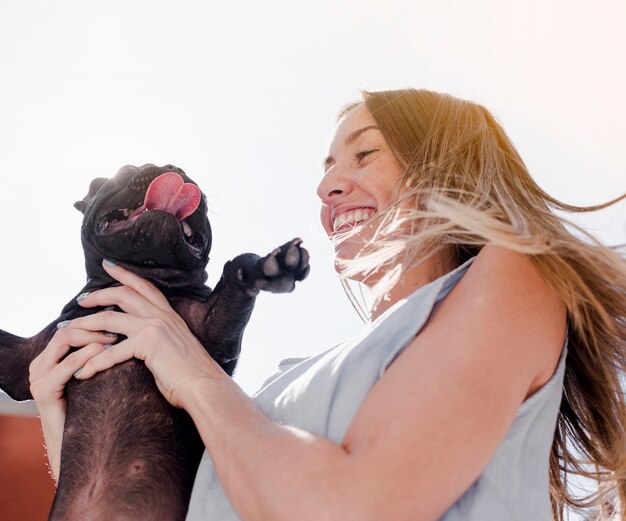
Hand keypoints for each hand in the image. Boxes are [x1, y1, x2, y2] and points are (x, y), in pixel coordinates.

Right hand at [29, 325, 113, 481]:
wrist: (84, 446)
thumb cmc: (94, 409)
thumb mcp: (96, 376)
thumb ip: (99, 355)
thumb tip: (123, 330)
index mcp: (50, 359)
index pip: (71, 328)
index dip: (94, 323)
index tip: (119, 323)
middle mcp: (40, 365)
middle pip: (66, 331)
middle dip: (93, 327)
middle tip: (118, 330)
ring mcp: (38, 377)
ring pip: (64, 342)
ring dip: (91, 338)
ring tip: (114, 340)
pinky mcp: (43, 391)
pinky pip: (66, 365)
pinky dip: (86, 357)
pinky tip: (104, 355)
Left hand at [71, 260, 222, 408]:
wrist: (205, 386)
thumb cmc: (191, 374)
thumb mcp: (175, 346)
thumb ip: (159, 337)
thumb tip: (143, 342)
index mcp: (168, 314)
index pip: (144, 286)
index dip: (125, 274)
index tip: (107, 265)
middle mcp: (161, 315)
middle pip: (122, 294)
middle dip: (97, 295)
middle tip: (80, 300)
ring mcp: (154, 327)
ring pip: (109, 319)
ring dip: (84, 325)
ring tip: (67, 333)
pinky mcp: (148, 343)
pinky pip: (111, 351)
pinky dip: (93, 363)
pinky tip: (82, 373)